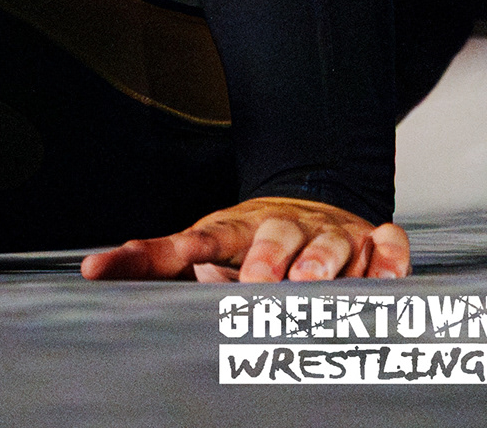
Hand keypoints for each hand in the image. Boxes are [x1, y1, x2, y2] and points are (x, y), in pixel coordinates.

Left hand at [80, 196, 410, 282]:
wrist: (312, 203)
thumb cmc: (252, 242)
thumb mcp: (204, 247)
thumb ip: (159, 260)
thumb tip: (96, 270)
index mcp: (232, 230)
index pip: (192, 241)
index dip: (155, 255)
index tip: (132, 269)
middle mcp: (283, 226)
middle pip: (274, 236)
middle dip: (267, 259)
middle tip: (258, 283)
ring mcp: (331, 231)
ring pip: (331, 242)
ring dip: (323, 262)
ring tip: (313, 283)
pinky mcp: (373, 238)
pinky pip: (388, 244)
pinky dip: (389, 259)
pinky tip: (388, 277)